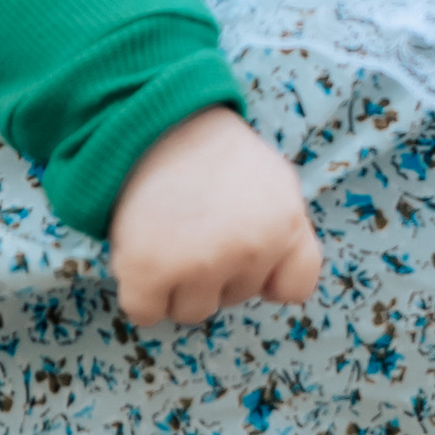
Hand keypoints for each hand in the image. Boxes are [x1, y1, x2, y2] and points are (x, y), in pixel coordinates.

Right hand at [109, 107, 323, 324]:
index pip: (295, 288)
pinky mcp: (149, 271)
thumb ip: (286, 232)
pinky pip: (146, 313)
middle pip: (235, 298)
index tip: (244, 250)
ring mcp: (199, 263)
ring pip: (192, 312)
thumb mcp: (274, 181)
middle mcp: (249, 249)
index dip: (267, 274)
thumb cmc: (210, 154)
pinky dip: (139, 294)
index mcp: (285, 225)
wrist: (150, 120)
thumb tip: (276, 291)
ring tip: (168, 235)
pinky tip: (141, 254)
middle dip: (216, 270)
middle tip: (195, 222)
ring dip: (176, 285)